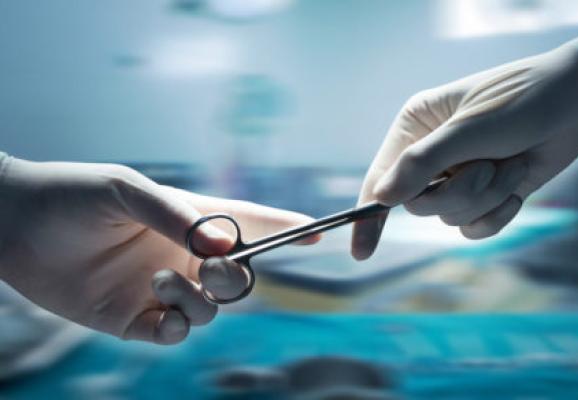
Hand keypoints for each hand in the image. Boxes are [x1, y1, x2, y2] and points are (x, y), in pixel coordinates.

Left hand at [0, 159, 318, 343]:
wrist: (14, 224)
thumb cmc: (72, 193)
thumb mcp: (126, 190)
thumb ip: (177, 217)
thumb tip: (226, 247)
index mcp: (188, 219)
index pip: (247, 223)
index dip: (283, 228)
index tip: (317, 232)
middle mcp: (182, 255)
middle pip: (237, 275)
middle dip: (236, 275)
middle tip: (209, 265)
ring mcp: (161, 288)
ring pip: (210, 308)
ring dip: (198, 301)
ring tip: (159, 282)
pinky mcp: (134, 318)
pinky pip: (173, 333)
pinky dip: (175, 328)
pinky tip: (155, 313)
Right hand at [353, 43, 577, 259]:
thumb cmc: (522, 100)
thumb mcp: (469, 127)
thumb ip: (423, 163)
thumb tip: (382, 197)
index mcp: (415, 128)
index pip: (382, 177)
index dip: (368, 214)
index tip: (361, 251)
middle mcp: (430, 155)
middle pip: (418, 204)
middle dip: (458, 192)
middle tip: (486, 166)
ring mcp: (456, 177)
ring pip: (449, 217)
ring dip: (487, 196)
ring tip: (509, 163)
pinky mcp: (482, 196)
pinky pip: (474, 228)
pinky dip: (498, 212)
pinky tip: (516, 186)